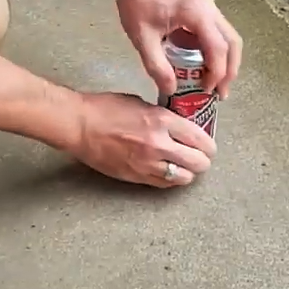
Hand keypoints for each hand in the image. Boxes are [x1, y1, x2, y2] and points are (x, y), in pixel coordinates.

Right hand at [71, 92, 216, 187]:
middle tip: (200, 158)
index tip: (208, 146)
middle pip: (198, 163)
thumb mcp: (140, 103)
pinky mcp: (135, 177)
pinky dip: (171, 179)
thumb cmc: (105, 109)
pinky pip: (163, 184)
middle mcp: (158, 145)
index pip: (200, 138)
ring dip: (188, 173)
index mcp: (161, 121)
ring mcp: (147, 164)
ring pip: (183, 178)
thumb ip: (162, 116)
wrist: (79, 126)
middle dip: (203, 161)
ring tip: (184, 167)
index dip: (208, 145)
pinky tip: (168, 172)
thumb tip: (178, 126)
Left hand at [112, 0, 242, 97]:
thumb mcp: (142, 40)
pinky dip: (219, 53)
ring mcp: (210, 8)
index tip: (207, 91)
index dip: (217, 73)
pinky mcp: (205, 10)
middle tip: (221, 93)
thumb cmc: (136, 6)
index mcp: (196, 14)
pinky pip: (220, 34)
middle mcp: (210, 9)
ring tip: (217, 84)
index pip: (217, 48)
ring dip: (227, 62)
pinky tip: (208, 68)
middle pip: (232, 43)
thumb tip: (172, 90)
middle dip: (230, 70)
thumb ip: (157, 66)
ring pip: (230, 38)